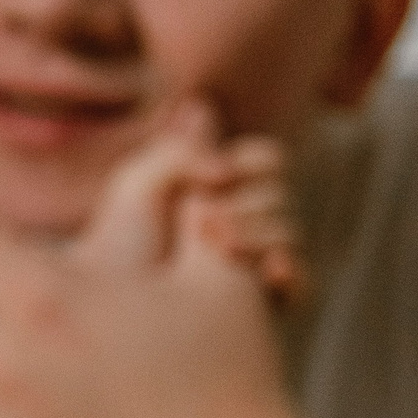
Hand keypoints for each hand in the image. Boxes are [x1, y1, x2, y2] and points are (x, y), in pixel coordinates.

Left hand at [80, 99, 304, 298]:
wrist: (114, 309)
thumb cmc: (117, 245)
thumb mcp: (136, 183)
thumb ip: (178, 149)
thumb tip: (204, 108)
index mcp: (212, 190)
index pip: (264, 160)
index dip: (251, 160)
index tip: (219, 173)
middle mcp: (236, 222)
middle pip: (280, 191)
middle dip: (250, 198)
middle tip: (207, 220)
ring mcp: (251, 263)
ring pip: (290, 231)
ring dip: (260, 232)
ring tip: (219, 246)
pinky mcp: (263, 302)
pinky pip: (303, 283)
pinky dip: (291, 272)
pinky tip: (267, 271)